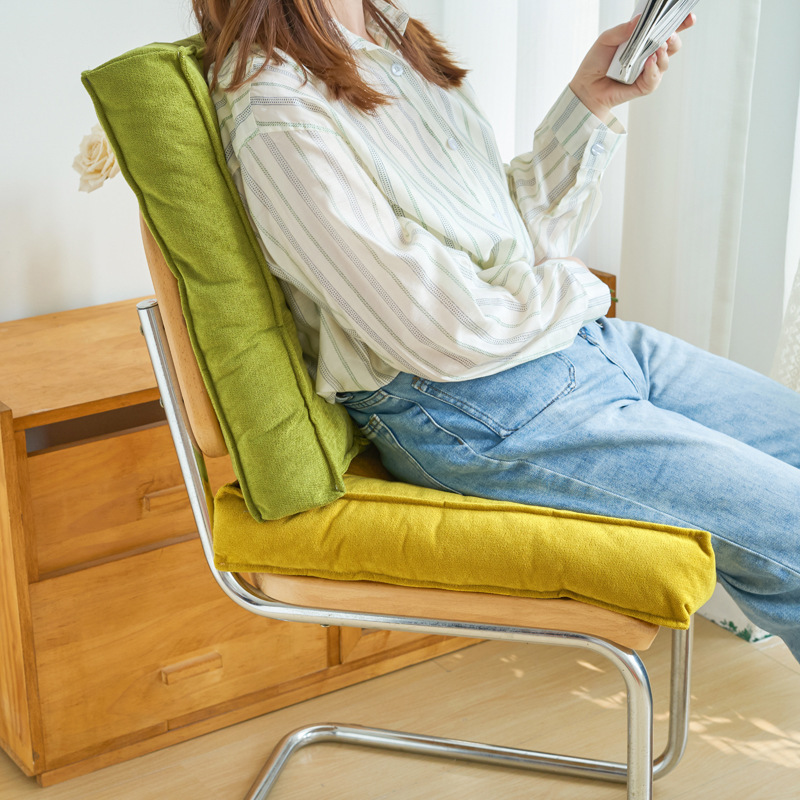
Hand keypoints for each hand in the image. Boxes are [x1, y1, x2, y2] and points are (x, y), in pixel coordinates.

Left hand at [569, 13, 695, 122]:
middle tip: (667, 34)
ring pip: (666, 61)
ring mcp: (648, 70)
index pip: (666, 29)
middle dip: (674, 37)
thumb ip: (623, 30)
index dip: (680, 22)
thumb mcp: (606, 40)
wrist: (586, 86)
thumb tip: (639, 20)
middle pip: (673, 44)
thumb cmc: (596, 62)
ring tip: (656, 48)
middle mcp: (649, 54)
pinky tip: (648, 63)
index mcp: (643, 40)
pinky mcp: (643, 86)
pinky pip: (654, 78)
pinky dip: (653, 70)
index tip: (688, 17)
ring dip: (663, 53)